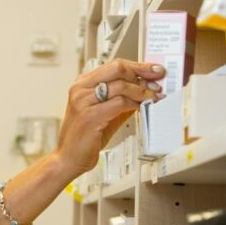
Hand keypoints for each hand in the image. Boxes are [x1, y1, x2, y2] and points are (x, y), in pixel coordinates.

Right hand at [55, 59, 166, 176]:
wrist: (69, 158)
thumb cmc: (85, 137)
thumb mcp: (106, 113)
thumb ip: (122, 100)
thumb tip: (145, 89)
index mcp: (82, 84)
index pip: (114, 65)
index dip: (138, 66)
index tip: (154, 70)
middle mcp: (80, 89)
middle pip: (117, 69)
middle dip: (142, 73)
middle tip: (157, 82)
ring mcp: (83, 101)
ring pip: (121, 86)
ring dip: (142, 91)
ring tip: (153, 97)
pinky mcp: (90, 116)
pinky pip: (119, 103)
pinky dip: (134, 104)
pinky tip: (141, 107)